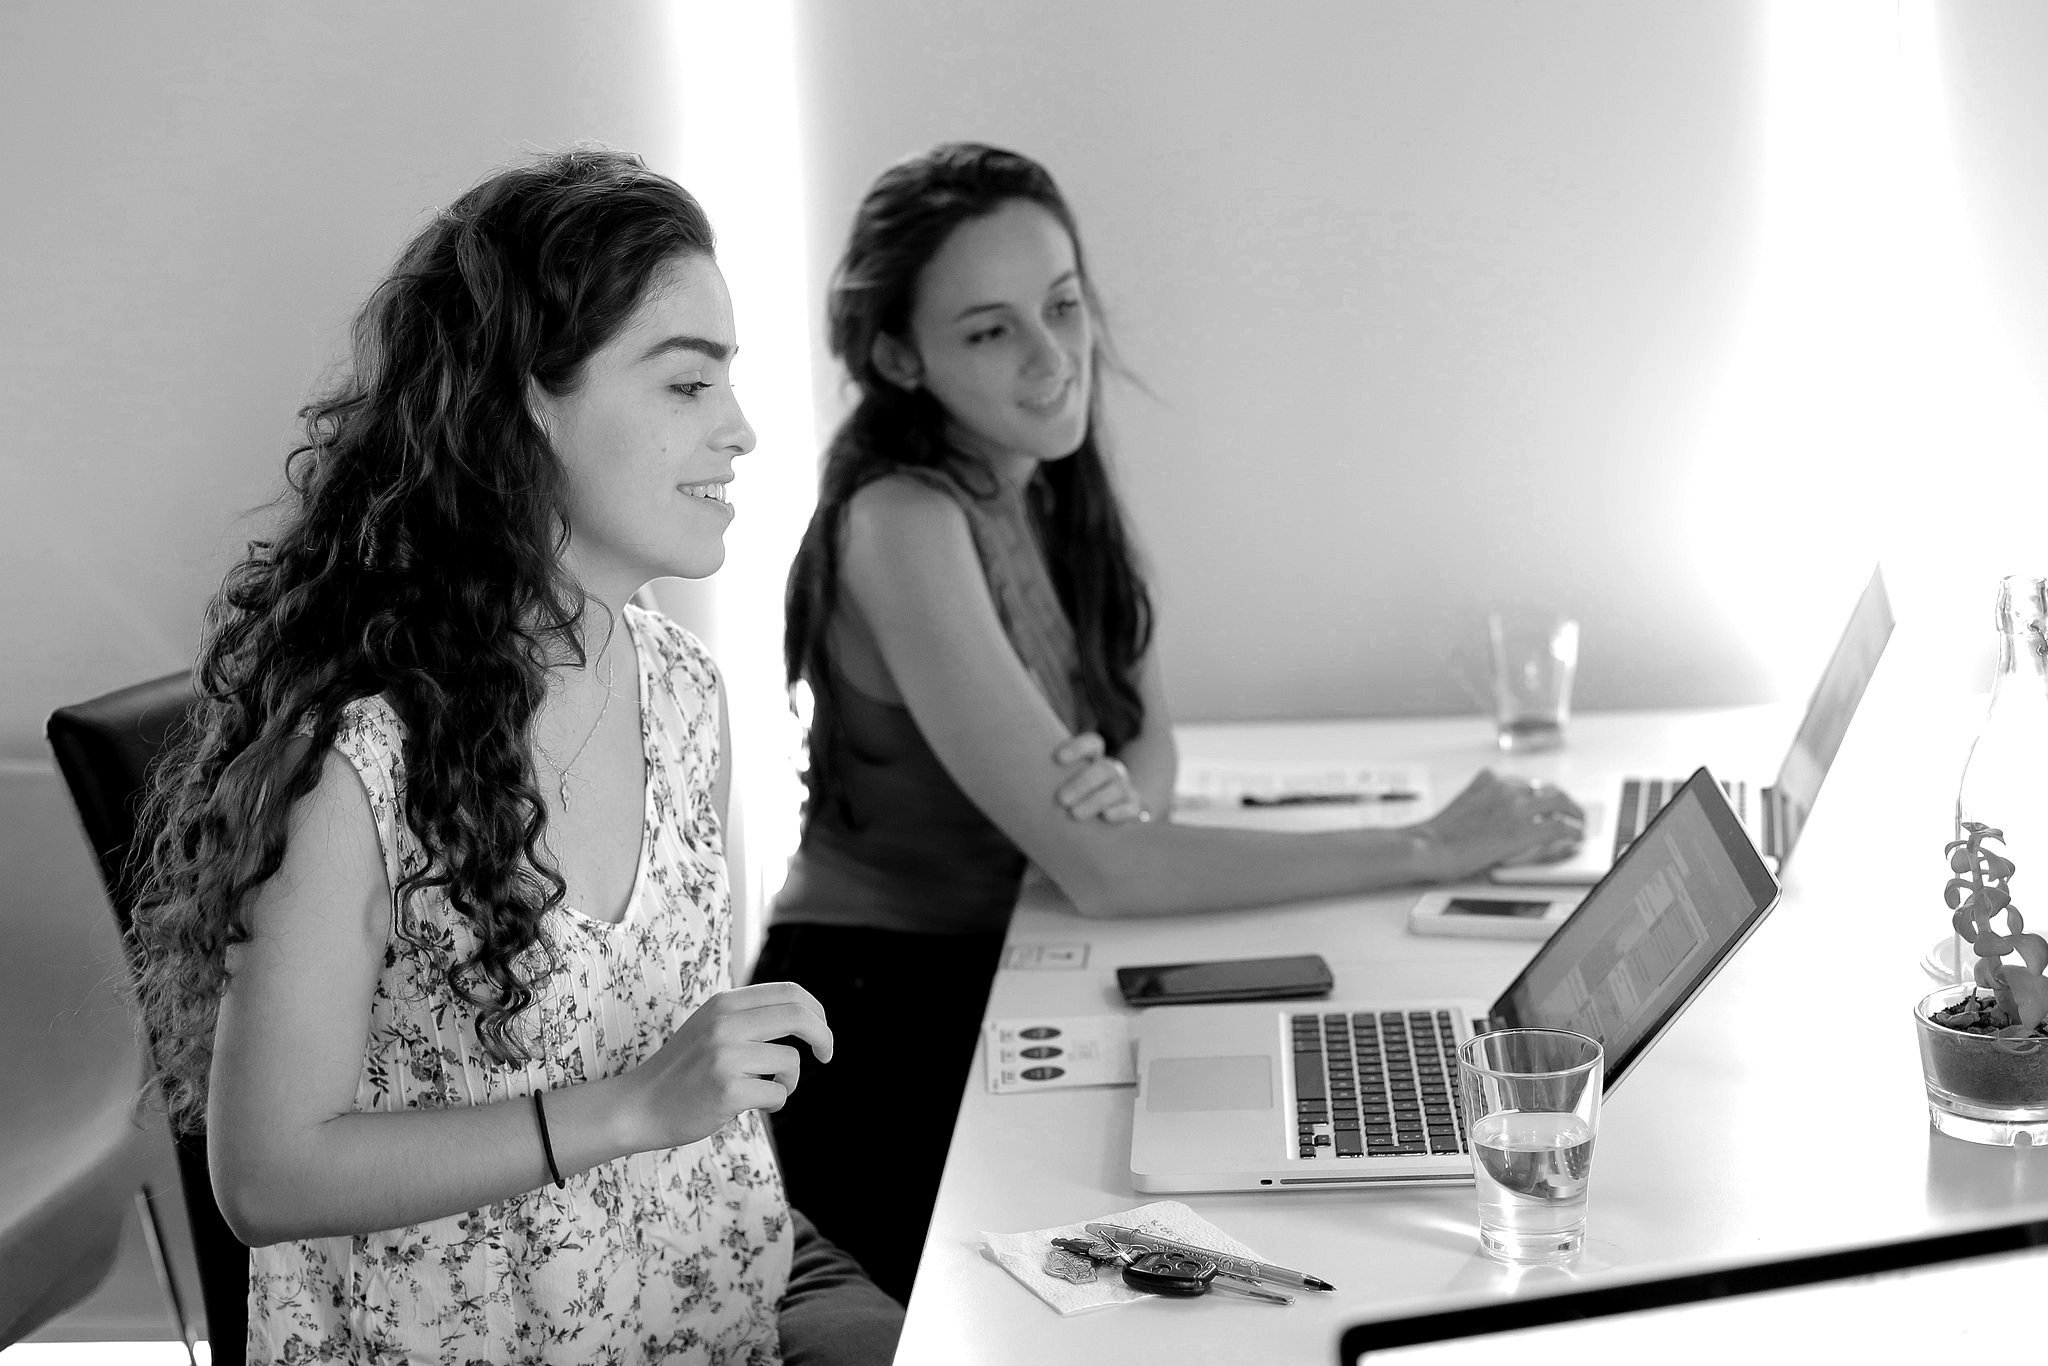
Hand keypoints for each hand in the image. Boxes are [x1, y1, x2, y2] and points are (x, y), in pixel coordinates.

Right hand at [619, 982, 832, 1152]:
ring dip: (789, 1081)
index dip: (816, 1010)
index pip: (789, 991)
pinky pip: (777, 1093)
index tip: (821, 1029)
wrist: (639, 1105)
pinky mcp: (727, 1090)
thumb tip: (806, 1014)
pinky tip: (752, 1105)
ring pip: (791, 1062)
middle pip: (799, 1017)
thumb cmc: (683, 1069)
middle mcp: (725, 1023)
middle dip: (824, 1036)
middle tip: (826, 1054)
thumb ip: (748, 1016)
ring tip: (767, 1089)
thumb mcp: (710, 1025)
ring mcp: (725, 1056)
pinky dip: (774, 1103)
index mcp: (724, 1003)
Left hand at [1052, 731, 1149, 823]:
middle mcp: (1111, 771)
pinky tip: (1106, 817)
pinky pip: (1132, 807)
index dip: (1078, 747)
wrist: (1105, 820)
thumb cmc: (1071, 801)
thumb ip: (1045, 783)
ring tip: (1074, 814)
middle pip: (1102, 768)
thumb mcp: (1060, 788)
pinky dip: (1121, 811)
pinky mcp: (1134, 808)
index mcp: (1093, 760)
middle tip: (1060, 799)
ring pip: (1116, 788)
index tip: (1057, 759)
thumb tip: (1009, 783)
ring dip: (1095, 800)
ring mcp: (1125, 789)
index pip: (1092, 743)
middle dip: (1082, 782)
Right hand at [1410, 771, 1584, 881]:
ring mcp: (1517, 807)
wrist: (1430, 847)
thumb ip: (1486, 799)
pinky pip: (1559, 827)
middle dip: (1564, 801)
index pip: (1528, 783)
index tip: (1548, 803)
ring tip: (1580, 824)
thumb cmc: (1440, 835)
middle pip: (1549, 789)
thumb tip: (1503, 812)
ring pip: (1560, 802)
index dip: (1543, 796)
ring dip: (1574, 813)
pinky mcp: (1524, 830)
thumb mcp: (1465, 803)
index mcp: (1491, 779)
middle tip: (1573, 812)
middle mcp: (1507, 788)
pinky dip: (1572, 831)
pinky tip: (1576, 837)